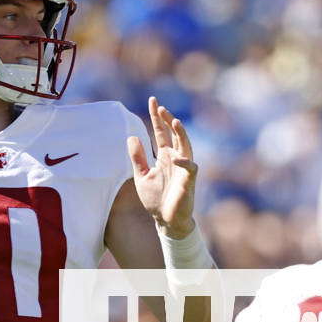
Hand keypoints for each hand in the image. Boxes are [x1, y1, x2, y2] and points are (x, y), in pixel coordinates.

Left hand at [128, 96, 196, 238]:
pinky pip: (190, 167)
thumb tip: (132, 136)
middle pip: (173, 134)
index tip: (153, 101)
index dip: (157, 118)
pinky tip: (175, 158)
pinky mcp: (189, 180)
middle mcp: (175, 158)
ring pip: (185, 145)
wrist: (166, 220)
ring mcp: (183, 168)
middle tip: (160, 106)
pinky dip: (184, 162)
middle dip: (167, 120)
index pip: (160, 132)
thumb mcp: (141, 176)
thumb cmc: (156, 198)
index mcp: (163, 156)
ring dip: (180, 133)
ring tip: (173, 121)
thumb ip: (137, 157)